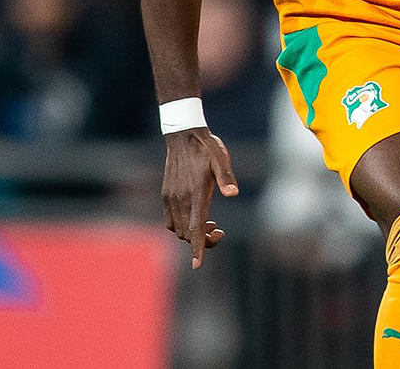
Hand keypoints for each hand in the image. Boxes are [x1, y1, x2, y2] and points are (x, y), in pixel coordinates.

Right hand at [162, 128, 238, 267]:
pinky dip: (182, 226)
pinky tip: (196, 216)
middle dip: (202, 241)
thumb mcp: (221, 159)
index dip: (197, 248)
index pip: (195, 228)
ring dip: (192, 234)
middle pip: (187, 233)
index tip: (197, 265)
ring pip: (178, 229)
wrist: (183, 134)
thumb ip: (226, 177)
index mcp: (195, 193)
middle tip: (219, 230)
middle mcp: (180, 198)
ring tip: (211, 224)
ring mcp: (171, 197)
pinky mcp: (166, 194)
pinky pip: (170, 220)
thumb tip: (234, 194)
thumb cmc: (207, 147)